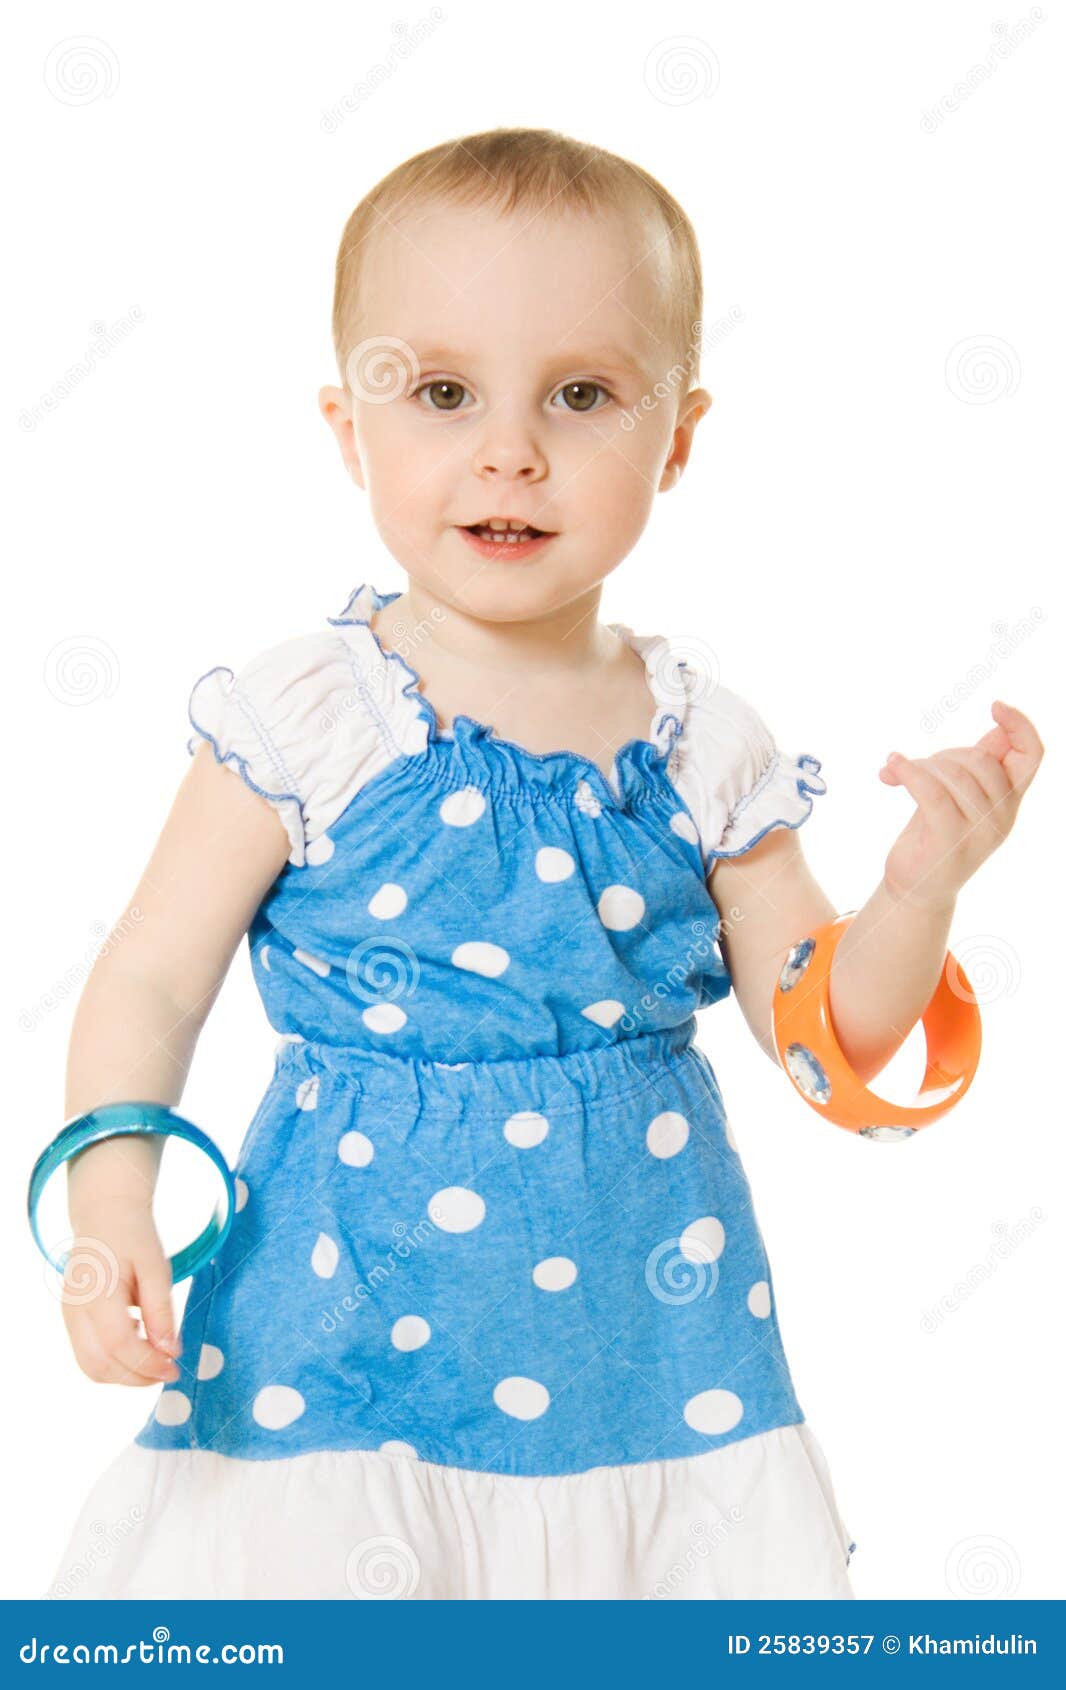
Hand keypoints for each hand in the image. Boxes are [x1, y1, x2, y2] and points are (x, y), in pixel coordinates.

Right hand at [60, 1193, 180, 1387]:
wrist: (104, 1214)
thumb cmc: (133, 1237)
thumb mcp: (156, 1267)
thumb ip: (161, 1309)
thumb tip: (170, 1351)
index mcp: (97, 1293)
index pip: (119, 1345)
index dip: (148, 1364)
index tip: (175, 1367)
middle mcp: (75, 1310)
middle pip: (99, 1365)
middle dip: (136, 1378)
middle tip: (168, 1370)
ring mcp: (69, 1316)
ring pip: (91, 1366)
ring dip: (125, 1374)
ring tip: (155, 1358)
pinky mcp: (71, 1319)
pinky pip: (88, 1354)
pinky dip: (114, 1361)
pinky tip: (138, 1341)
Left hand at [878, 700, 1042, 908]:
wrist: (915, 889)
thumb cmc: (934, 835)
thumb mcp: (960, 795)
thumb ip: (979, 765)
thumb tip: (999, 727)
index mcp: (1009, 802)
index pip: (1032, 756)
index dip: (1020, 725)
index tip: (995, 706)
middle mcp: (1003, 818)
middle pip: (981, 759)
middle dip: (945, 752)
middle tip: (916, 764)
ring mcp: (979, 832)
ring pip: (954, 773)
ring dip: (919, 765)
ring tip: (897, 770)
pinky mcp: (949, 841)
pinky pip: (931, 792)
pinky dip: (908, 772)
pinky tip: (890, 769)